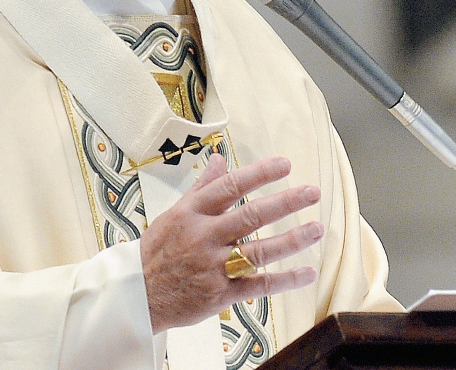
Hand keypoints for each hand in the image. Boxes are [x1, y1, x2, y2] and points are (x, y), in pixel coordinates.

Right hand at [139, 153, 322, 332]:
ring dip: (292, 240)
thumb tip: (220, 159)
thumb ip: (203, 187)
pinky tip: (307, 272)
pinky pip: (259, 286)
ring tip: (317, 228)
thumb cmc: (158, 250)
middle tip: (312, 192)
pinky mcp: (220, 294)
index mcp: (192, 213)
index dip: (259, 174)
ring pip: (259, 251)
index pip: (230, 187)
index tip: (285, 164)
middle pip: (250, 216)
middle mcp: (204, 237)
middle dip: (285, 203)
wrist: (138, 295)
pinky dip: (285, 280)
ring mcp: (214, 267)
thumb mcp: (175, 213)